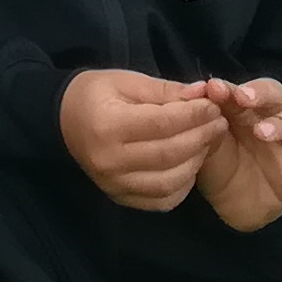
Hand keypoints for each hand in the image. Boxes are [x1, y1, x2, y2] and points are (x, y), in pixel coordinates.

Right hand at [57, 67, 229, 210]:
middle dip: (202, 137)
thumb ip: (165, 89)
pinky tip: (189, 166)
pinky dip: (182, 185)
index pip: (163, 123)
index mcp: (109, 125)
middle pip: (170, 153)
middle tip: (219, 123)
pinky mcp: (120, 198)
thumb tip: (203, 94)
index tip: (213, 105)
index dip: (194, 114)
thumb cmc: (95, 95)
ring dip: (196, 162)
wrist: (63, 121)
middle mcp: (110, 160)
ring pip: (170, 182)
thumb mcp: (127, 81)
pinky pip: (161, 200)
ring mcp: (114, 184)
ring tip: (207, 143)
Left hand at [189, 76, 281, 231]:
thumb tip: (190, 93)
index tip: (214, 89)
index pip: (245, 90)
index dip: (232, 87)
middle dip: (261, 94)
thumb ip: (202, 118)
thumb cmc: (218, 162)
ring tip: (262, 132)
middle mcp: (270, 121)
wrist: (230, 206)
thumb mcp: (206, 140)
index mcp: (245, 110)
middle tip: (244, 98)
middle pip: (276, 96)